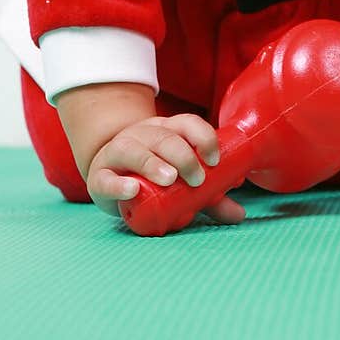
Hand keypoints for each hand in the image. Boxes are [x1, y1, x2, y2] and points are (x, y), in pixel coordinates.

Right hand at [86, 114, 245, 224]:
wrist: (108, 170)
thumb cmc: (152, 174)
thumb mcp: (181, 181)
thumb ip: (208, 196)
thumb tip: (239, 215)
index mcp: (166, 131)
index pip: (187, 124)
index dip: (203, 137)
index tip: (215, 160)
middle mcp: (142, 135)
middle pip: (164, 138)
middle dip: (183, 156)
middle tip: (197, 179)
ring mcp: (118, 151)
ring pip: (133, 150)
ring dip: (153, 163)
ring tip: (169, 179)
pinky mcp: (99, 175)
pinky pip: (105, 178)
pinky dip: (118, 184)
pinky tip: (132, 190)